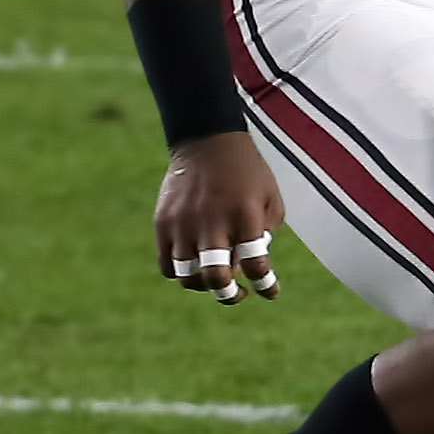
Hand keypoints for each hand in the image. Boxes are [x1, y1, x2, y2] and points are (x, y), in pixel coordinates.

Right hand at [153, 130, 283, 305]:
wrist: (207, 140)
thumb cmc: (246, 172)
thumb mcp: (270, 197)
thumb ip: (266, 233)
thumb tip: (249, 266)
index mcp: (245, 216)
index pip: (256, 265)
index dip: (266, 286)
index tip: (270, 291)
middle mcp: (212, 223)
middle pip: (216, 277)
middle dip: (229, 294)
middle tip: (238, 292)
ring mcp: (184, 224)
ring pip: (188, 276)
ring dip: (204, 284)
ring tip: (215, 277)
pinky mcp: (163, 223)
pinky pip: (167, 265)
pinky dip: (181, 272)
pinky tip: (194, 264)